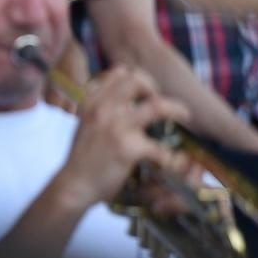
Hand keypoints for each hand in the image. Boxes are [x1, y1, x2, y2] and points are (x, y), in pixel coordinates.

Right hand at [56, 66, 190, 210]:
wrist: (74, 185)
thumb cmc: (82, 158)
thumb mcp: (85, 124)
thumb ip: (102, 109)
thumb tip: (127, 101)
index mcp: (92, 101)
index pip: (120, 72)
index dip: (138, 80)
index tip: (144, 94)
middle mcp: (103, 109)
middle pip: (138, 80)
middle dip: (155, 89)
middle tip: (160, 104)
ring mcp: (116, 128)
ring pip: (158, 106)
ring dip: (176, 109)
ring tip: (184, 116)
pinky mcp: (128, 149)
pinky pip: (160, 147)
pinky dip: (169, 155)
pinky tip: (168, 160)